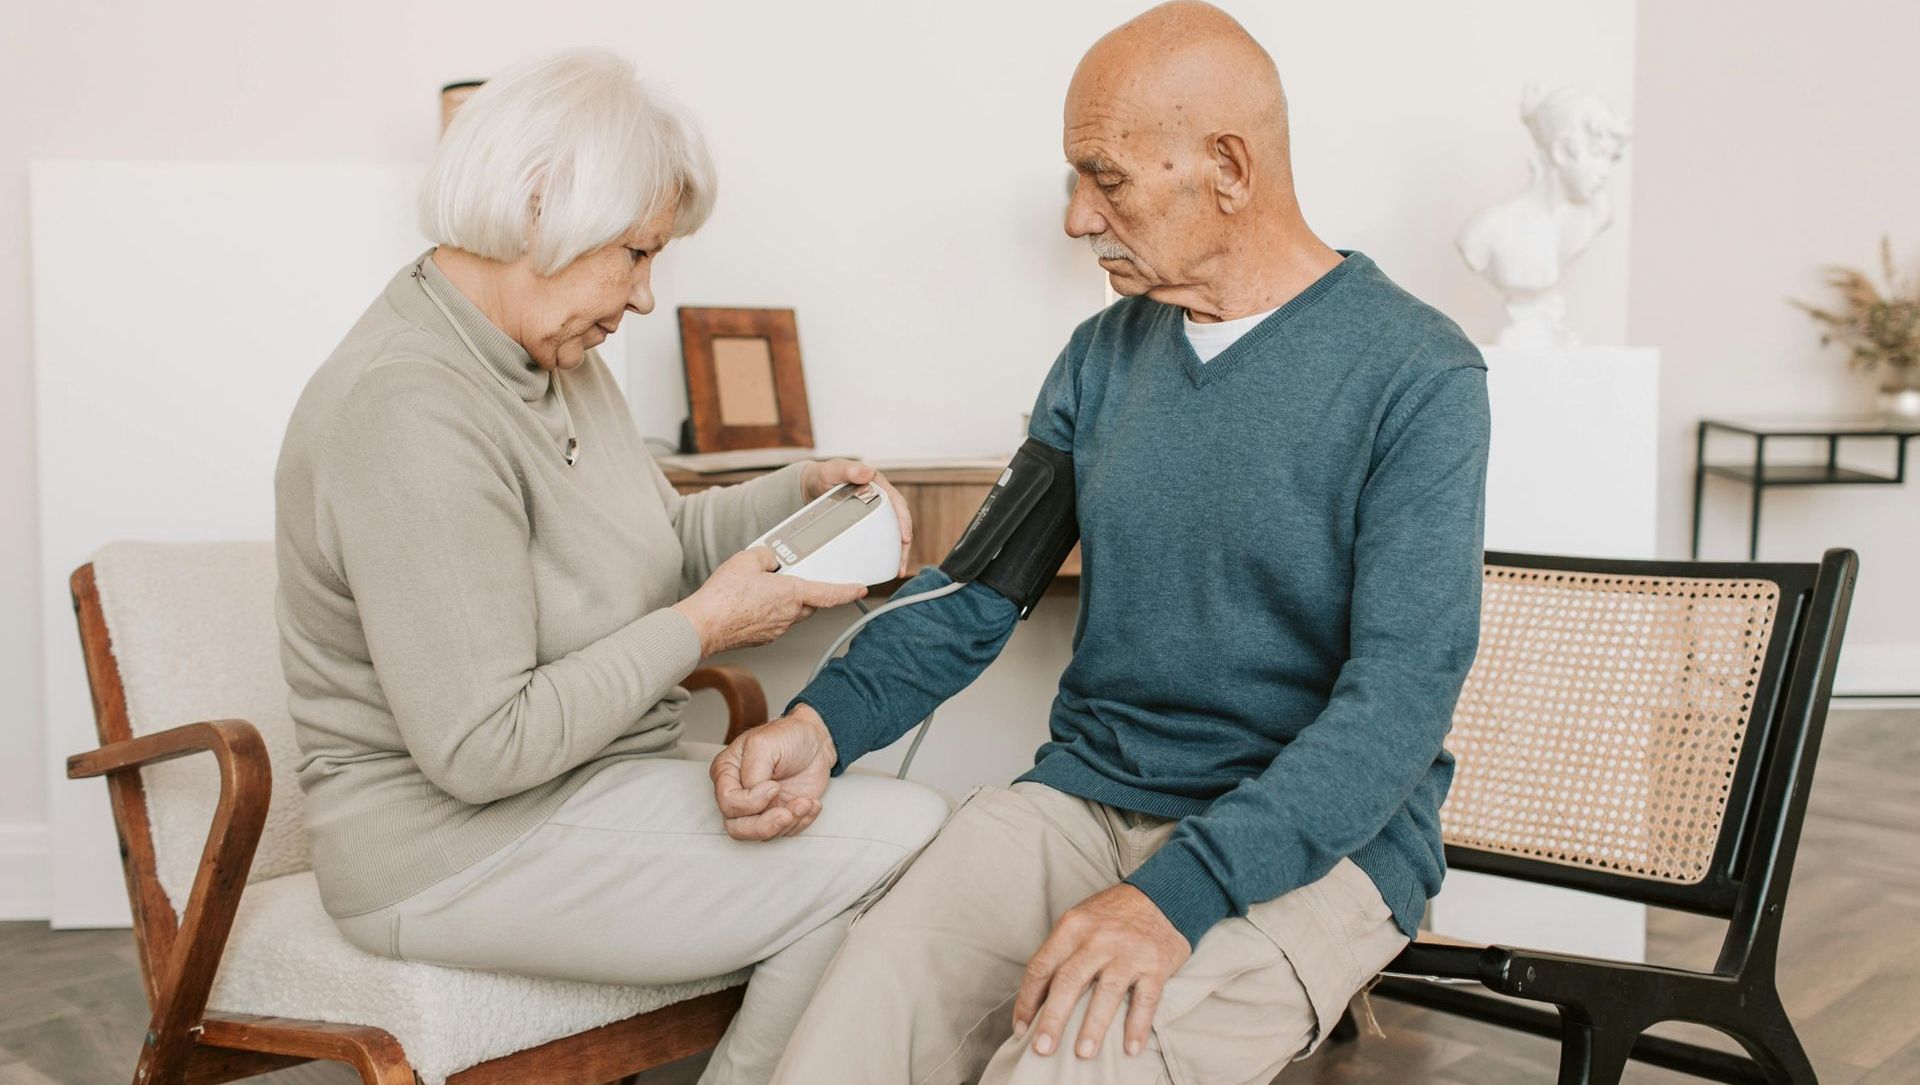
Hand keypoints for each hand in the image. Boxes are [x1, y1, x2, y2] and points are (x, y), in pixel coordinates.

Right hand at [673, 547, 865, 655]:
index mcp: (791, 594)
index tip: (861, 588)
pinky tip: (752, 604)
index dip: (848, 591)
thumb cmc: (723, 596)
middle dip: (809, 592)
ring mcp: (776, 629)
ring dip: (787, 602)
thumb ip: (766, 555)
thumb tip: (771, 559)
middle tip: (794, 578)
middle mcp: (789, 615)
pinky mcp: (763, 638)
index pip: (829, 593)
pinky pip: (776, 622)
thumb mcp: (746, 559)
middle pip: (810, 604)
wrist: (703, 626)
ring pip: (793, 614)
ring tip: (764, 589)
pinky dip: (771, 613)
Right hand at [709, 704, 837, 840]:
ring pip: (761, 835)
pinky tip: (810, 803)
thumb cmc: (788, 736)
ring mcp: (759, 807)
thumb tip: (755, 796)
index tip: (774, 785)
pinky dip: (801, 822)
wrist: (815, 741)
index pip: (728, 802)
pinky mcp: (778, 814)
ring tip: (805, 802)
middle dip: (765, 826)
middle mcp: (739, 794)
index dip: (751, 801)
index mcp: (727, 773)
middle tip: (786, 813)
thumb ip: (753, 772)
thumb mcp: (764, 744)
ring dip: (788, 822)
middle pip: (737, 828)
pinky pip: (785, 833)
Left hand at [801, 458, 913, 577]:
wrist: (811, 484)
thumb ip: (850, 470)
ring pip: (891, 533)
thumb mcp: (835, 470)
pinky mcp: (866, 522)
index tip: (905, 538)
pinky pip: (878, 538)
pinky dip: (882, 552)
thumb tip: (869, 474)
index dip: (904, 521)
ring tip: (897, 571)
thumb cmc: (824, 475)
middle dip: (903, 544)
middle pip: (898, 523)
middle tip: (902, 564)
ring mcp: (874, 512)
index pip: (897, 504)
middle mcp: (880, 499)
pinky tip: (880, 566)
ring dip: (896, 552)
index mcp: (878, 486)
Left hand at [1012, 883, 1190, 1060]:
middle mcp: (1098, 938)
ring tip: (1083, 1052)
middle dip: (1053, 1018)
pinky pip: (1145, 1000)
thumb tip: (1036, 999)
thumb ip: (1060, 953)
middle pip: (1069, 981)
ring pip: (1106, 992)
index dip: (1027, 1000)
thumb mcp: (1080, 921)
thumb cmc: (1113, 916)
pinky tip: (1130, 1048)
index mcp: (1073, 926)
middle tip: (1042, 1048)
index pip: (1042, 966)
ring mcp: (1128, 952)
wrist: (1162, 896)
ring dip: (1093, 1026)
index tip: (1021, 1028)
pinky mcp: (1155, 965)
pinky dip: (1137, 1026)